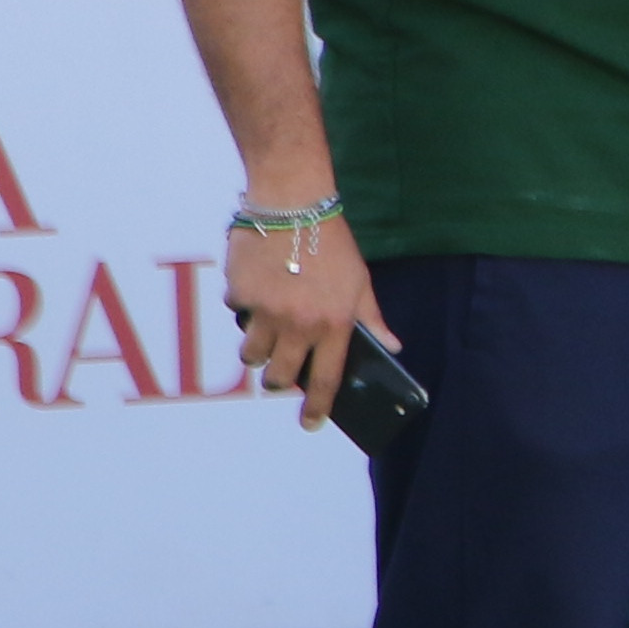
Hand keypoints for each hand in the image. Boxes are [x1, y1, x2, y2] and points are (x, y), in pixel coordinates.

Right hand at [227, 214, 389, 430]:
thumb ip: (372, 319)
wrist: (292, 204)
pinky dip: (244, 307)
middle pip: (278, 377)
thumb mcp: (360, 283)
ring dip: (258, 350)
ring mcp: (265, 311)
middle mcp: (297, 324)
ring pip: (251, 354)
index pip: (325, 380)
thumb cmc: (333, 243)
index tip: (311, 424)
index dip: (317, 408)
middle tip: (281, 373)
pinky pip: (237, 313)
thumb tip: (391, 347)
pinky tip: (257, 286)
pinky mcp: (239, 294)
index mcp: (333, 324)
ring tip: (268, 331)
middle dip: (278, 381)